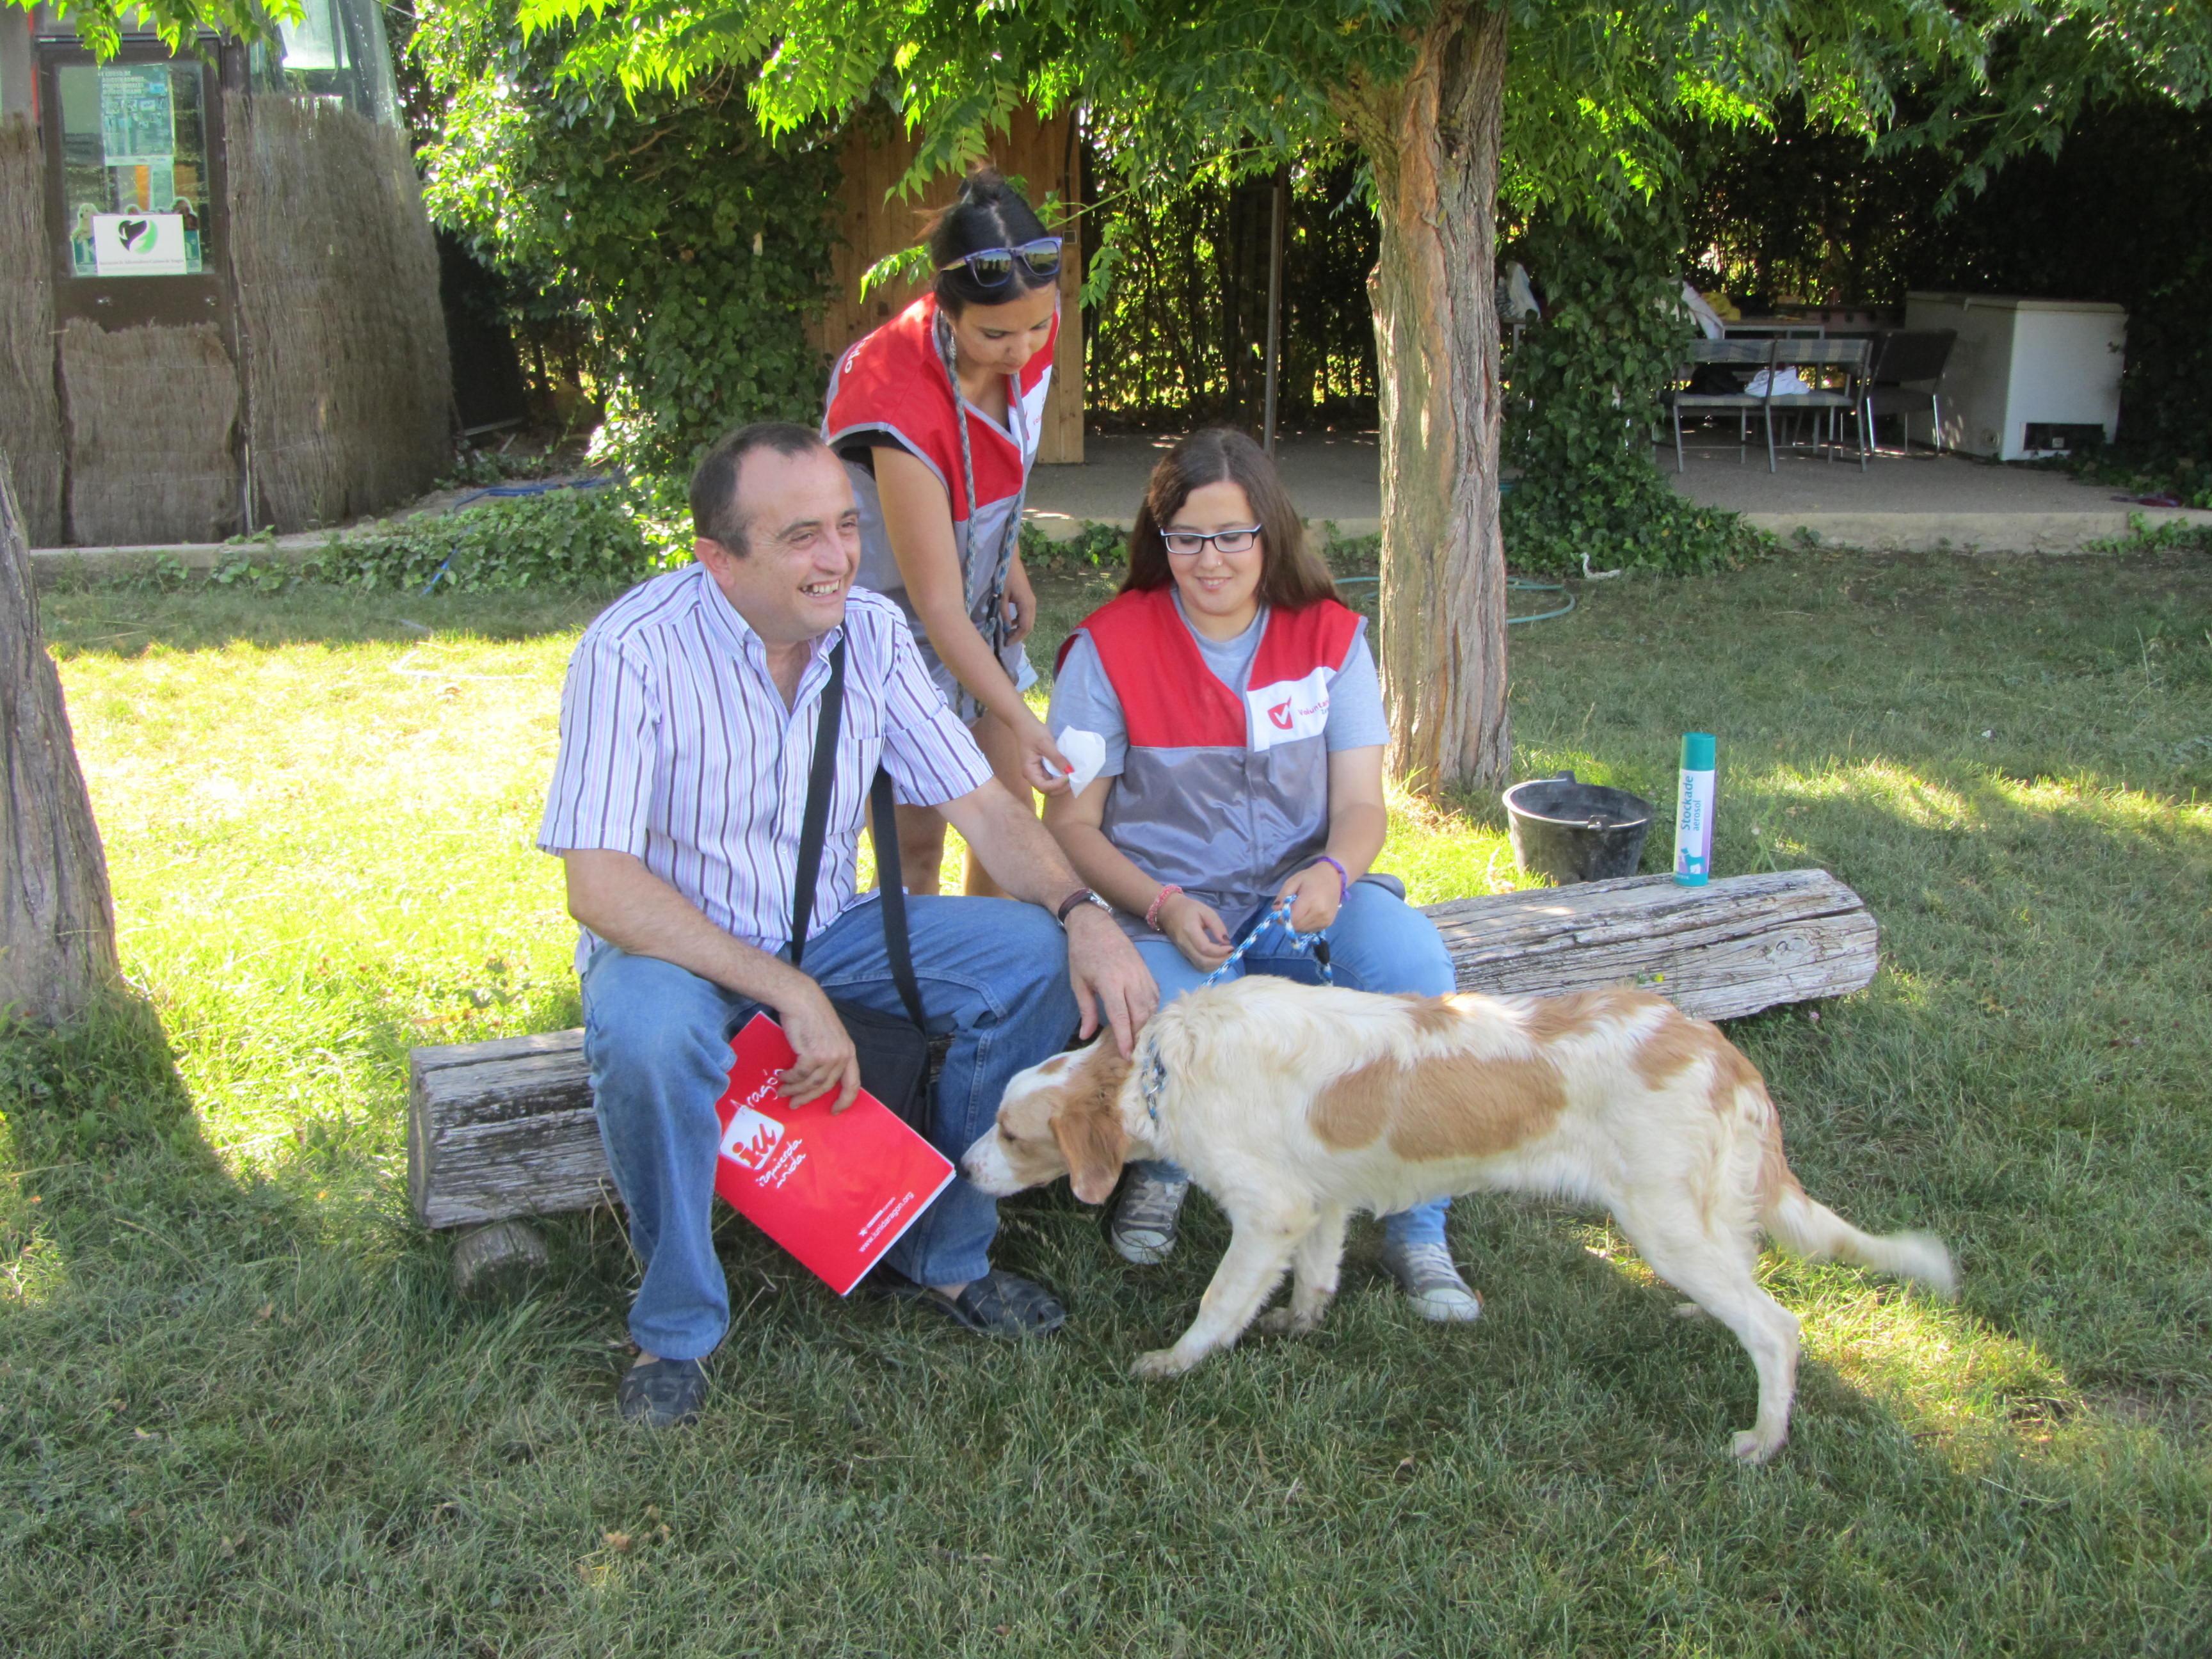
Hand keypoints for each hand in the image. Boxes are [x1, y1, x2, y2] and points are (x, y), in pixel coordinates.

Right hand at [774, 978, 861, 1111]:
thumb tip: (814, 1079)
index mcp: (849, 1052)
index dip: (845, 1100)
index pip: (853, 1083)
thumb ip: (827, 1056)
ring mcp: (828, 1056)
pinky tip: (782, 1077)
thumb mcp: (828, 1038)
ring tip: (782, 1091)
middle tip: (794, 1105)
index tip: (834, 1111)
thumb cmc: (811, 1016)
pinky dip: (789, 1079)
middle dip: (808, 1098)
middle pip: (826, 1087)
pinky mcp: (813, 1055)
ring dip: (794, 1090)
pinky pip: (799, 1075)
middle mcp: (842, 1056)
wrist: (801, 1000)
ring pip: (811, 1083)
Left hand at [1003, 559, 1036, 644]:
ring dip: (1019, 630)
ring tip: (1007, 635)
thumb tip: (1005, 628)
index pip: (1024, 627)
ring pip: (1029, 621)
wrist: (1010, 561)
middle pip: (1029, 626)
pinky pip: (1026, 615)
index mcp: (1026, 604)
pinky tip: (1009, 624)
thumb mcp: (1001, 597)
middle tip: (1006, 642)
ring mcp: (1031, 601)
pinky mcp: (1028, 599)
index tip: (1005, 644)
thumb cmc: (1004, 576)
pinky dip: (1019, 622)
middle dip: (1018, 636)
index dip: (1016, 637)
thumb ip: (1004, 613)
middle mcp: (1032, 604)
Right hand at [1013, 708, 1073, 795]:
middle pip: (1048, 790)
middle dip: (1061, 787)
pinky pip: (1053, 777)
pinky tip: (1069, 771)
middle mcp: (1033, 775)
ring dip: (1062, 783)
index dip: (1057, 785)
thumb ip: (1057, 758)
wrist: (1025, 723)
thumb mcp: (1046, 744)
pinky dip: (1061, 776)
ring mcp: (1038, 772)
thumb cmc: (1033, 732)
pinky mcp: (1043, 767)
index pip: (1044, 787)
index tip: (1069, 776)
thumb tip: (1070, 771)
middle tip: (1074, 778)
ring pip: (1051, 785)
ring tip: (1073, 776)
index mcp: (1029, 771)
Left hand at [1065, 905, 1157, 1056]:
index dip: (1125, 1038)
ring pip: (1151, 1005)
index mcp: (1110, 981)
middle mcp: (1130, 978)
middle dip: (1139, 1035)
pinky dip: (1153, 1009)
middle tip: (1134, 1051)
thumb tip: (1086, 1035)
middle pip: (1141, 1014)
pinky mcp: (1147, 970)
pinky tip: (1145, 1018)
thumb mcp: (1078, 982)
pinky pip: (1155, 994)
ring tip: (1140, 1038)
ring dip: (1147, 1023)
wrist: (1095, 924)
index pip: (1121, 1016)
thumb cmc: (1082, 953)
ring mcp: (1141, 973)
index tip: (1126, 1055)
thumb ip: (1085, 1010)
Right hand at [1159, 891, 1232, 971]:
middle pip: (1203, 961)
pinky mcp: (1184, 953)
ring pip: (1200, 965)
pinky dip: (1210, 965)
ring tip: (1226, 957)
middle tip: (1231, 955)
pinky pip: (1197, 964)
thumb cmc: (1188, 908)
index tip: (1231, 948)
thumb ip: (1217, 925)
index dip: (1220, 952)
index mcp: (1189, 930)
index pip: (1205, 948)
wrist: (1168, 910)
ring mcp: (1183, 950)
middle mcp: (1184, 943)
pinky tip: (1217, 958)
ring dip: (1215, 965)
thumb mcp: (1206, 911)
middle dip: (1220, 961)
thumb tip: (1226, 941)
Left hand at [1276, 861, 1343, 934]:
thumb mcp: (1293, 881)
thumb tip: (1275, 910)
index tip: (1280, 910)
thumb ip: (1283, 896)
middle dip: (1288, 921)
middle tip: (1289, 909)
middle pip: (1296, 926)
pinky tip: (1307, 913)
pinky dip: (1305, 924)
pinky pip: (1310, 929)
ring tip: (1299, 909)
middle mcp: (1320, 914)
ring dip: (1296, 923)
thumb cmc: (1311, 878)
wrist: (1334, 877)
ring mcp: (1325, 920)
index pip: (1291, 919)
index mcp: (1311, 901)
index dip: (1282, 918)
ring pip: (1302, 930)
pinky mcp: (1328, 924)